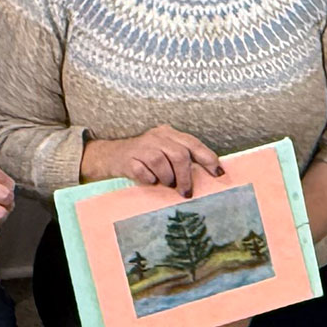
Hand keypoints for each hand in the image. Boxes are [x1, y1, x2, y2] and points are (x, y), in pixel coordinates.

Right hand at [80, 124, 222, 194]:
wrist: (108, 157)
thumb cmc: (143, 158)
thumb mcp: (164, 153)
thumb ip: (182, 159)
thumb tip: (207, 176)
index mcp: (169, 134)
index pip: (193, 144)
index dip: (208, 159)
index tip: (218, 174)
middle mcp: (157, 137)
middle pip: (179, 155)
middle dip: (186, 176)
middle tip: (186, 192)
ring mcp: (141, 147)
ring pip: (161, 163)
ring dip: (167, 178)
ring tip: (165, 184)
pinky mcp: (127, 159)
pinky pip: (143, 172)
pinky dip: (149, 180)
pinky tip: (149, 181)